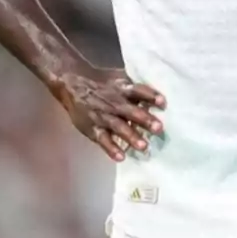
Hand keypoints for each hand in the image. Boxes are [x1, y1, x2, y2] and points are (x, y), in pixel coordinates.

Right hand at [51, 66, 165, 161]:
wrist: (73, 86)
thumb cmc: (103, 84)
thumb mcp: (119, 79)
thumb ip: (136, 89)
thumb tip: (159, 97)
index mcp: (122, 89)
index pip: (138, 91)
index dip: (150, 95)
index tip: (163, 102)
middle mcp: (114, 103)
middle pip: (131, 111)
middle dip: (144, 119)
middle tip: (159, 128)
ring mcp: (103, 117)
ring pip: (118, 127)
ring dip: (131, 136)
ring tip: (144, 146)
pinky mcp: (93, 129)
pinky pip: (103, 139)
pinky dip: (111, 148)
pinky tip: (121, 157)